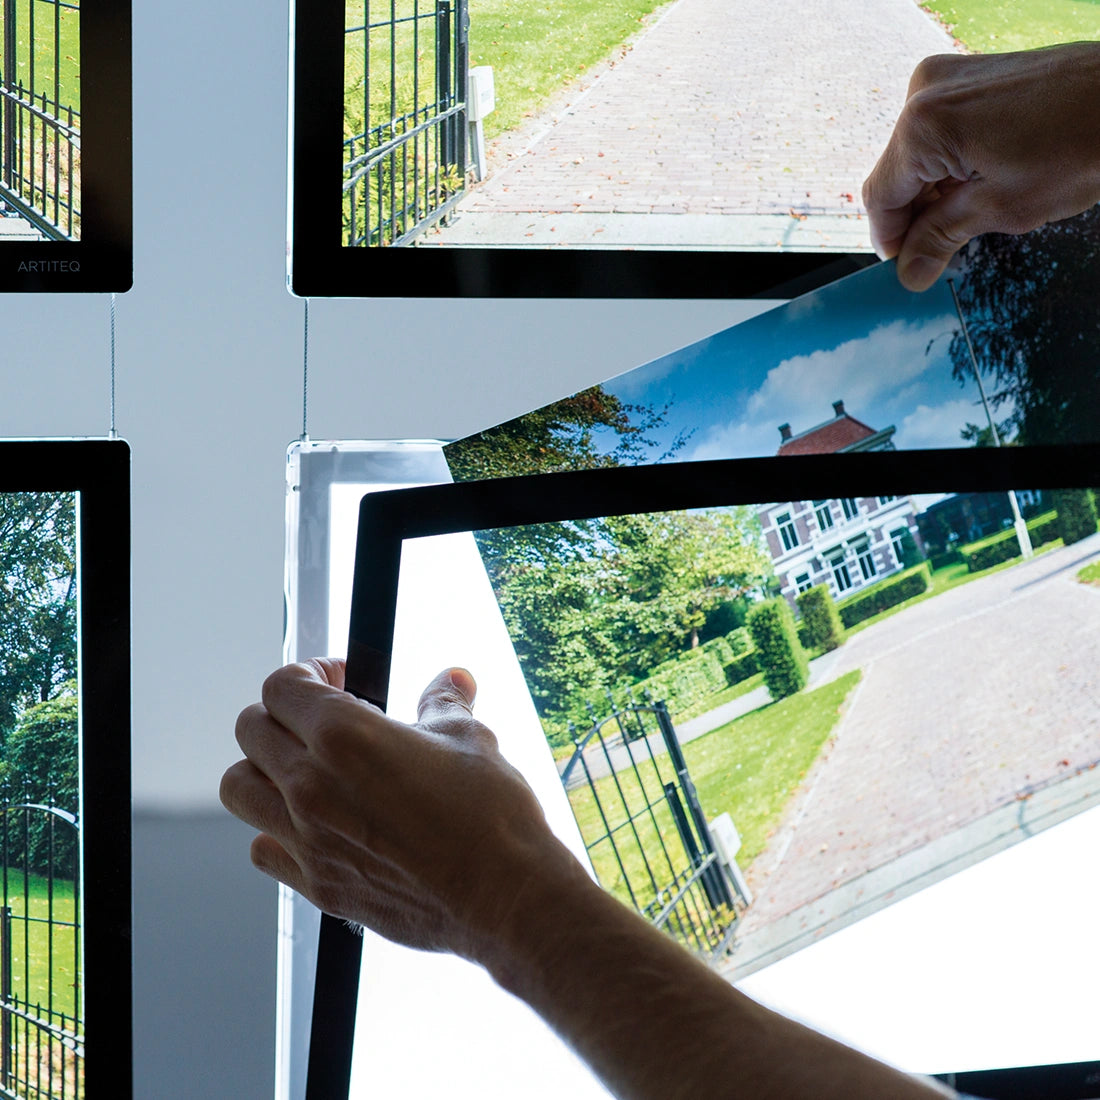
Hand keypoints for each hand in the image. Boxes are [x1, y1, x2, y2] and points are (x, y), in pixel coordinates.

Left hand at [219, 659, 571, 962]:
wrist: (505, 895)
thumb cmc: (491, 814)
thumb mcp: (470, 738)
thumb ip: (445, 702)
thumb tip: (452, 679)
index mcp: (345, 736)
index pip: (281, 686)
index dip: (307, 673)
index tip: (337, 679)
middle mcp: (311, 785)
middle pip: (250, 729)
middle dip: (282, 713)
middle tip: (322, 719)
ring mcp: (307, 839)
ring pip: (239, 788)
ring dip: (264, 768)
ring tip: (306, 767)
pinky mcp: (317, 883)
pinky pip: (262, 848)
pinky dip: (275, 830)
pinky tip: (315, 823)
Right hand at [863, 42, 1099, 290]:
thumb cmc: (1082, 144)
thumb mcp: (1003, 208)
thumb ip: (943, 239)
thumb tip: (910, 272)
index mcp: (924, 126)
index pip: (881, 197)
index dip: (892, 240)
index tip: (908, 268)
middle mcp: (926, 92)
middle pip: (898, 175)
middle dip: (918, 216)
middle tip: (946, 252)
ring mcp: (948, 78)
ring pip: (918, 156)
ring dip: (937, 192)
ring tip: (978, 213)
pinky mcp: (969, 76)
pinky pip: (939, 132)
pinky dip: (952, 165)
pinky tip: (984, 182)